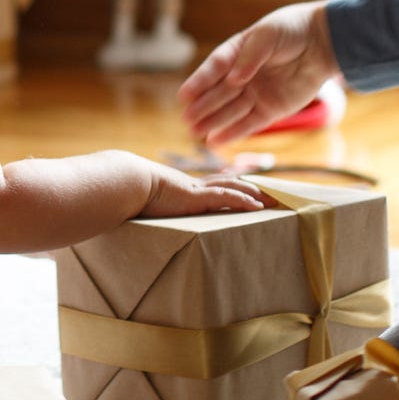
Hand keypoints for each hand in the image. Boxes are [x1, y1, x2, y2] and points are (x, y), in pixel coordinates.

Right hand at [137, 163, 278, 218]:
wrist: (125, 183)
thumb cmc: (127, 194)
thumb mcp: (140, 202)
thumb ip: (144, 207)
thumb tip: (133, 216)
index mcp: (182, 188)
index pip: (212, 185)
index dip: (230, 186)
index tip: (244, 189)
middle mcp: (193, 185)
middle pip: (229, 183)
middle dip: (251, 188)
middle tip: (269, 194)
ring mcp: (196, 190)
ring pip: (234, 188)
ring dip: (255, 195)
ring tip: (272, 201)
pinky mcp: (197, 197)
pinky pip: (226, 198)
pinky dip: (244, 201)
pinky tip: (258, 208)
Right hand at [178, 2, 338, 145]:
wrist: (322, 42)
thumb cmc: (291, 30)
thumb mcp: (268, 35)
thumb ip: (251, 56)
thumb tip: (235, 79)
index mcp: (236, 53)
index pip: (214, 69)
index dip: (199, 82)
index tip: (184, 95)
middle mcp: (242, 76)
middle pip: (219, 94)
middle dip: (202, 107)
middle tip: (187, 119)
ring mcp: (256, 94)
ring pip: (231, 111)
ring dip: (213, 122)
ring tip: (195, 132)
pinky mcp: (271, 109)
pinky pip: (250, 124)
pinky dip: (233, 133)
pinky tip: (215, 141)